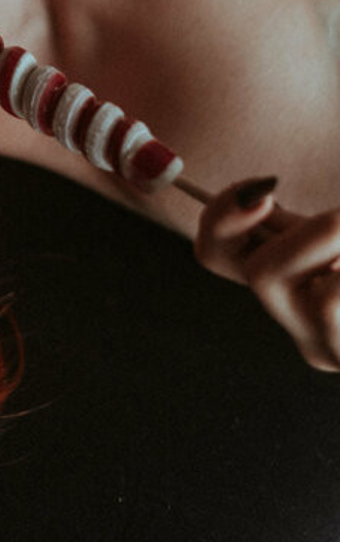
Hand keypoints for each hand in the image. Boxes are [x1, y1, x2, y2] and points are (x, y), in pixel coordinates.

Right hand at [195, 178, 339, 372]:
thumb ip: (307, 222)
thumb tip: (260, 194)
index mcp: (287, 286)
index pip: (214, 254)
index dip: (221, 216)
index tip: (268, 190)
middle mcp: (300, 325)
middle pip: (260, 277)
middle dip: (311, 234)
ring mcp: (333, 351)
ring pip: (322, 301)